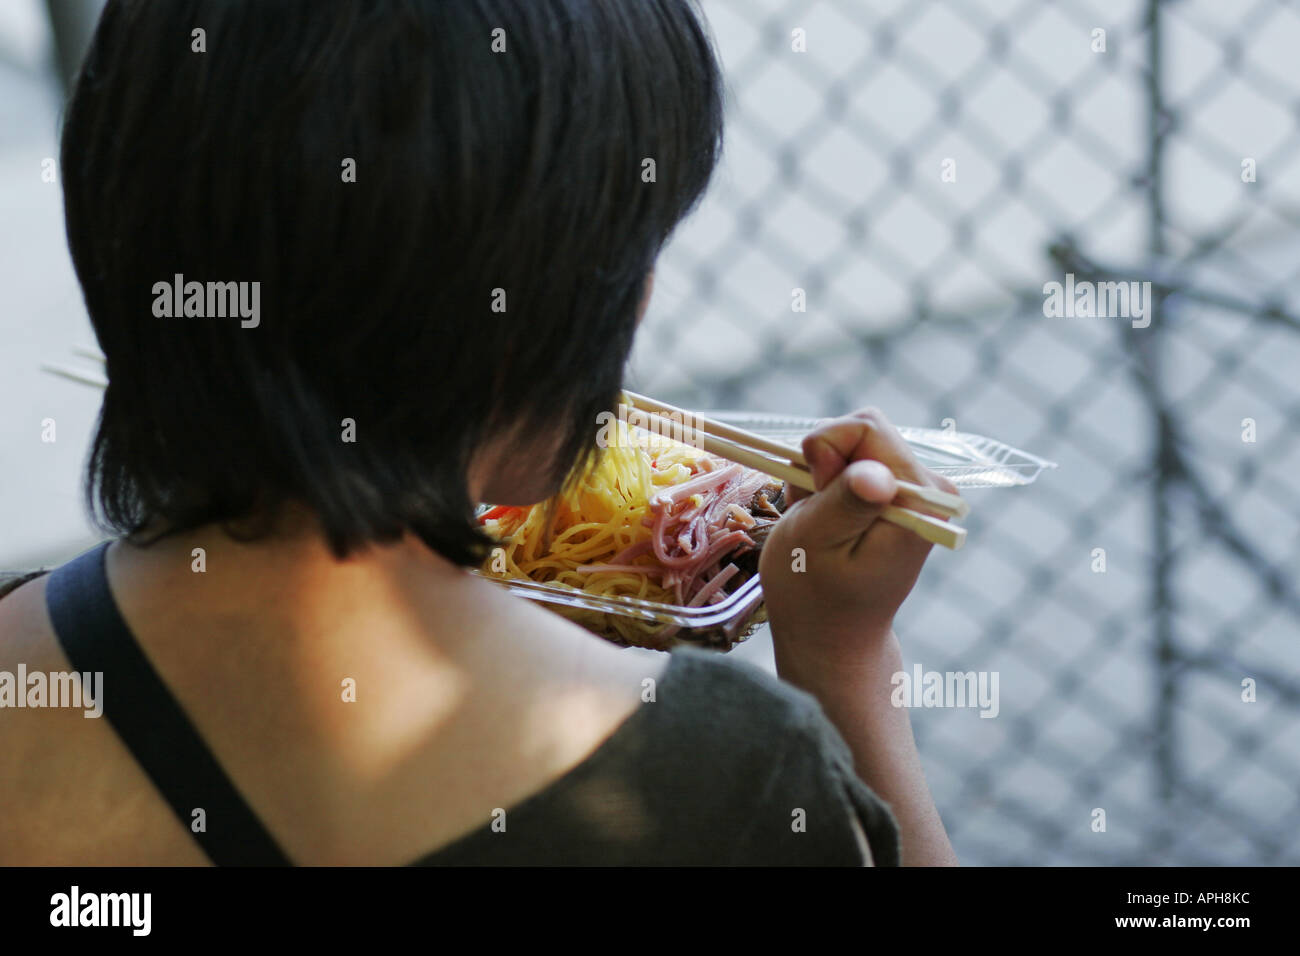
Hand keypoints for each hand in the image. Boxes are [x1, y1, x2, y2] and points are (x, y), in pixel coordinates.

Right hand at [758, 407, 960, 657]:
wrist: (833, 636)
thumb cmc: (814, 596)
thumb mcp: (816, 543)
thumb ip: (844, 500)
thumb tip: (875, 474)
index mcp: (915, 499)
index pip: (864, 427)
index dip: (824, 451)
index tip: (811, 493)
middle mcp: (929, 490)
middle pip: (861, 432)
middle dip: (822, 465)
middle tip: (812, 513)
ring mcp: (917, 493)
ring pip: (853, 448)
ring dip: (822, 479)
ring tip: (818, 524)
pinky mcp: (901, 497)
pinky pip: (855, 465)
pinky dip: (828, 488)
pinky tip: (826, 523)